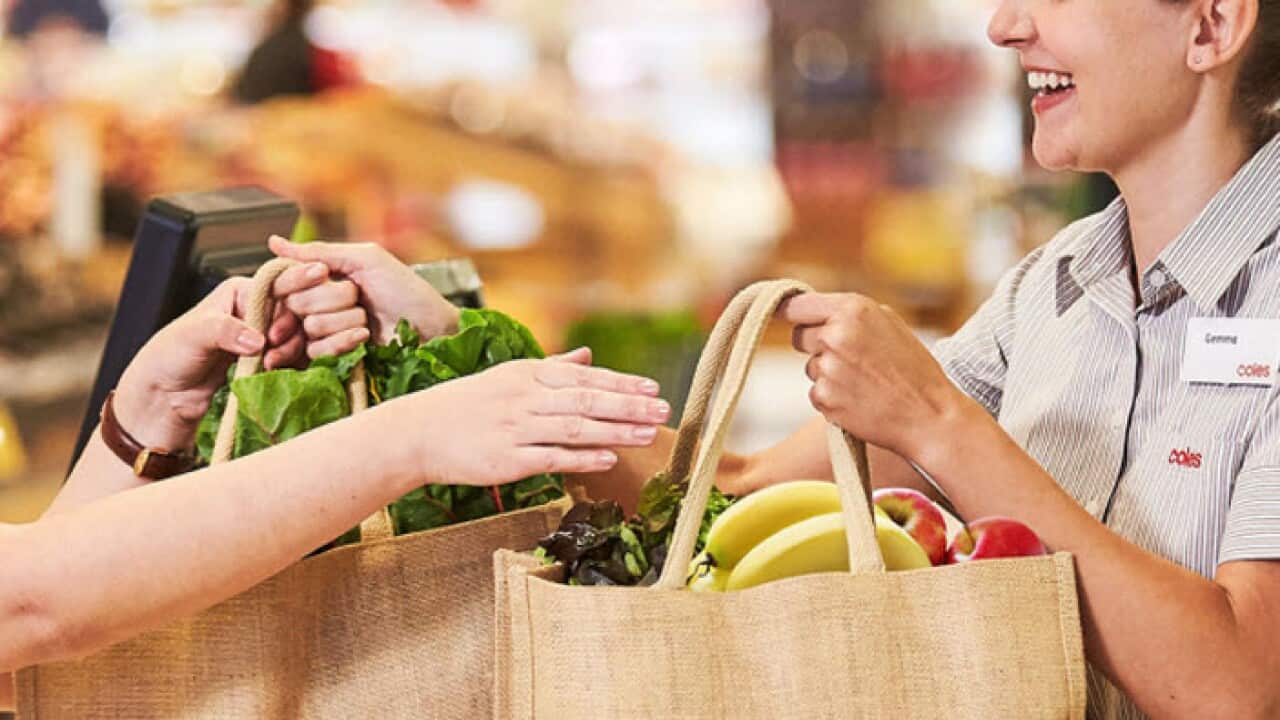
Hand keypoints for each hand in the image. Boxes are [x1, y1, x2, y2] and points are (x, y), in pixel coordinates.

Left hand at [113, 266, 367, 451]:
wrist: (165, 398)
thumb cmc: (169, 357)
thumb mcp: (192, 335)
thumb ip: (224, 330)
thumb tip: (257, 340)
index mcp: (240, 292)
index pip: (275, 282)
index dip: (298, 279)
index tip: (319, 274)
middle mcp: (256, 310)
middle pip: (295, 308)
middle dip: (293, 325)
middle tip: (276, 343)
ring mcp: (265, 336)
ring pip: (299, 334)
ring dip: (292, 348)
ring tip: (269, 363)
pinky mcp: (269, 361)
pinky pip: (294, 357)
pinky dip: (292, 363)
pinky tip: (278, 370)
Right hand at [268, 235, 460, 343]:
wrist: (429, 327)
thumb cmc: (405, 289)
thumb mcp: (365, 259)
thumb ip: (319, 252)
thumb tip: (272, 242)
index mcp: (321, 277)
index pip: (287, 279)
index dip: (299, 280)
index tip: (323, 275)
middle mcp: (318, 302)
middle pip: (297, 303)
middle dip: (333, 299)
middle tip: (358, 296)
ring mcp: (326, 330)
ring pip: (310, 326)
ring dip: (345, 320)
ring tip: (367, 317)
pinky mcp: (334, 354)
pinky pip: (318, 350)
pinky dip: (344, 341)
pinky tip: (364, 336)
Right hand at [397, 348, 669, 486]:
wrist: (417, 433)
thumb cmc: (467, 405)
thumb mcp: (509, 377)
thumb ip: (552, 368)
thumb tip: (587, 356)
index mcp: (528, 375)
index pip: (584, 377)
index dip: (621, 382)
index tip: (653, 388)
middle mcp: (525, 398)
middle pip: (586, 399)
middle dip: (628, 404)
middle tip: (664, 410)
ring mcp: (516, 428)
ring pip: (575, 426)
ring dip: (615, 429)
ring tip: (649, 433)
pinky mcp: (507, 460)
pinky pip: (552, 457)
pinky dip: (582, 457)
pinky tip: (610, 458)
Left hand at [779, 293, 972, 460]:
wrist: (929, 416)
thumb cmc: (913, 369)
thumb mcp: (888, 324)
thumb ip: (850, 314)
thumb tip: (812, 310)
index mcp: (853, 310)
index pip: (798, 305)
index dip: (788, 311)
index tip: (780, 313)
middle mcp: (835, 335)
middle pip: (800, 337)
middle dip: (816, 346)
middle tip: (851, 359)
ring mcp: (828, 368)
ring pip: (810, 367)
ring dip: (828, 374)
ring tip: (865, 382)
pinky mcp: (824, 398)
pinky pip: (816, 393)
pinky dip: (832, 398)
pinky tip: (860, 400)